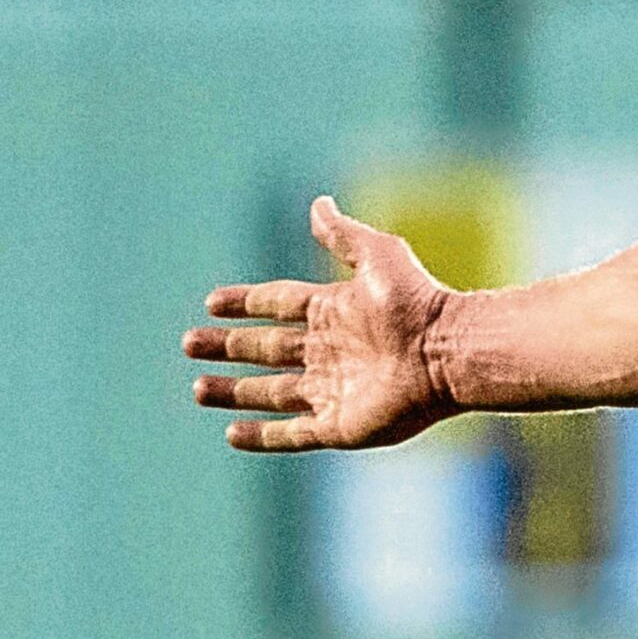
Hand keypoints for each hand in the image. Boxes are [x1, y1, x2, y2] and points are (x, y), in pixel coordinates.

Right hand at [182, 197, 456, 452]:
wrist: (448, 350)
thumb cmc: (417, 301)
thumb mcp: (377, 256)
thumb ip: (343, 234)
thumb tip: (318, 203)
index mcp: (334, 310)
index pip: (278, 305)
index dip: (245, 303)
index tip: (212, 302)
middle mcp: (330, 351)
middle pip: (266, 349)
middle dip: (228, 346)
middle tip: (189, 344)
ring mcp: (333, 390)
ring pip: (271, 392)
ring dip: (235, 392)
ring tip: (199, 389)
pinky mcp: (341, 426)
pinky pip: (293, 434)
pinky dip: (263, 435)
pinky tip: (232, 433)